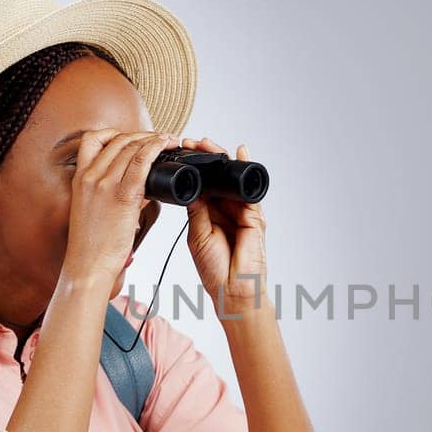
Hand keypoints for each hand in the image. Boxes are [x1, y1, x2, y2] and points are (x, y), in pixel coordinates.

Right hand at [61, 129, 180, 280]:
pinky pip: (141, 162)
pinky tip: (165, 145)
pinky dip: (156, 148)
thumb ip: (114, 194)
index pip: (93, 139)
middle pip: (117, 140)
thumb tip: (142, 190)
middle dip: (142, 135)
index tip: (133, 138)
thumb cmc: (93, 244)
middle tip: (160, 138)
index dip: (116, 133)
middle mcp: (89, 176)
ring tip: (169, 141)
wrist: (87, 265)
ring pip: (131, 147)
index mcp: (79, 178)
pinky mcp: (122, 195)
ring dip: (153, 139)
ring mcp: (104, 184)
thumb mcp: (94, 210)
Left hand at [183, 136, 268, 307]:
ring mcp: (240, 211)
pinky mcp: (254, 215)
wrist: (233, 290)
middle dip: (204, 158)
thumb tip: (191, 185)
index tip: (177, 153)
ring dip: (221, 160)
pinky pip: (250, 189)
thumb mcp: (197, 234)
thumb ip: (196, 209)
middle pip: (215, 178)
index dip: (190, 169)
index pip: (200, 185)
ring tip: (208, 144)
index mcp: (207, 215)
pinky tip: (240, 153)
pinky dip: (246, 169)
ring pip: (231, 179)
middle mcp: (224, 210)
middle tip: (190, 142)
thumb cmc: (214, 269)